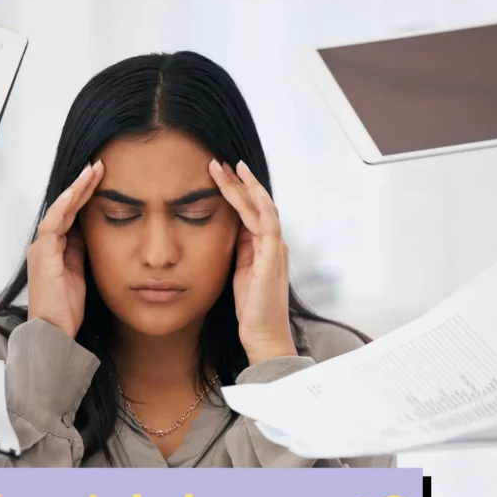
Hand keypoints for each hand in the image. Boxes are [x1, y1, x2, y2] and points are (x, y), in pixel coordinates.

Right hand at [26, 161, 103, 337]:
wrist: (53, 330)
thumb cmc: (65, 308)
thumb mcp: (80, 273)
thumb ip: (80, 252)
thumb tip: (89, 233)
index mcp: (55, 249)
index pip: (71, 215)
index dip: (84, 196)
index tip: (100, 180)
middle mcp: (45, 245)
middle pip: (65, 207)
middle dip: (82, 186)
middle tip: (98, 166)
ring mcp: (42, 247)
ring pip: (60, 209)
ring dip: (76, 189)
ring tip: (92, 171)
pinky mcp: (42, 254)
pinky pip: (53, 223)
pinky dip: (64, 205)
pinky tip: (76, 191)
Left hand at [210, 159, 296, 365]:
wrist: (263, 334)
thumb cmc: (251, 308)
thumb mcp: (240, 272)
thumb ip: (239, 249)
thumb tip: (228, 229)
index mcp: (265, 246)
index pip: (252, 211)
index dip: (237, 192)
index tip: (219, 174)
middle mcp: (274, 243)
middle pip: (258, 203)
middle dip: (239, 182)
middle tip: (219, 162)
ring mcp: (276, 249)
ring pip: (263, 207)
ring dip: (246, 187)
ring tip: (230, 168)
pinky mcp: (273, 258)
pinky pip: (268, 224)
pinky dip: (257, 206)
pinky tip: (245, 191)